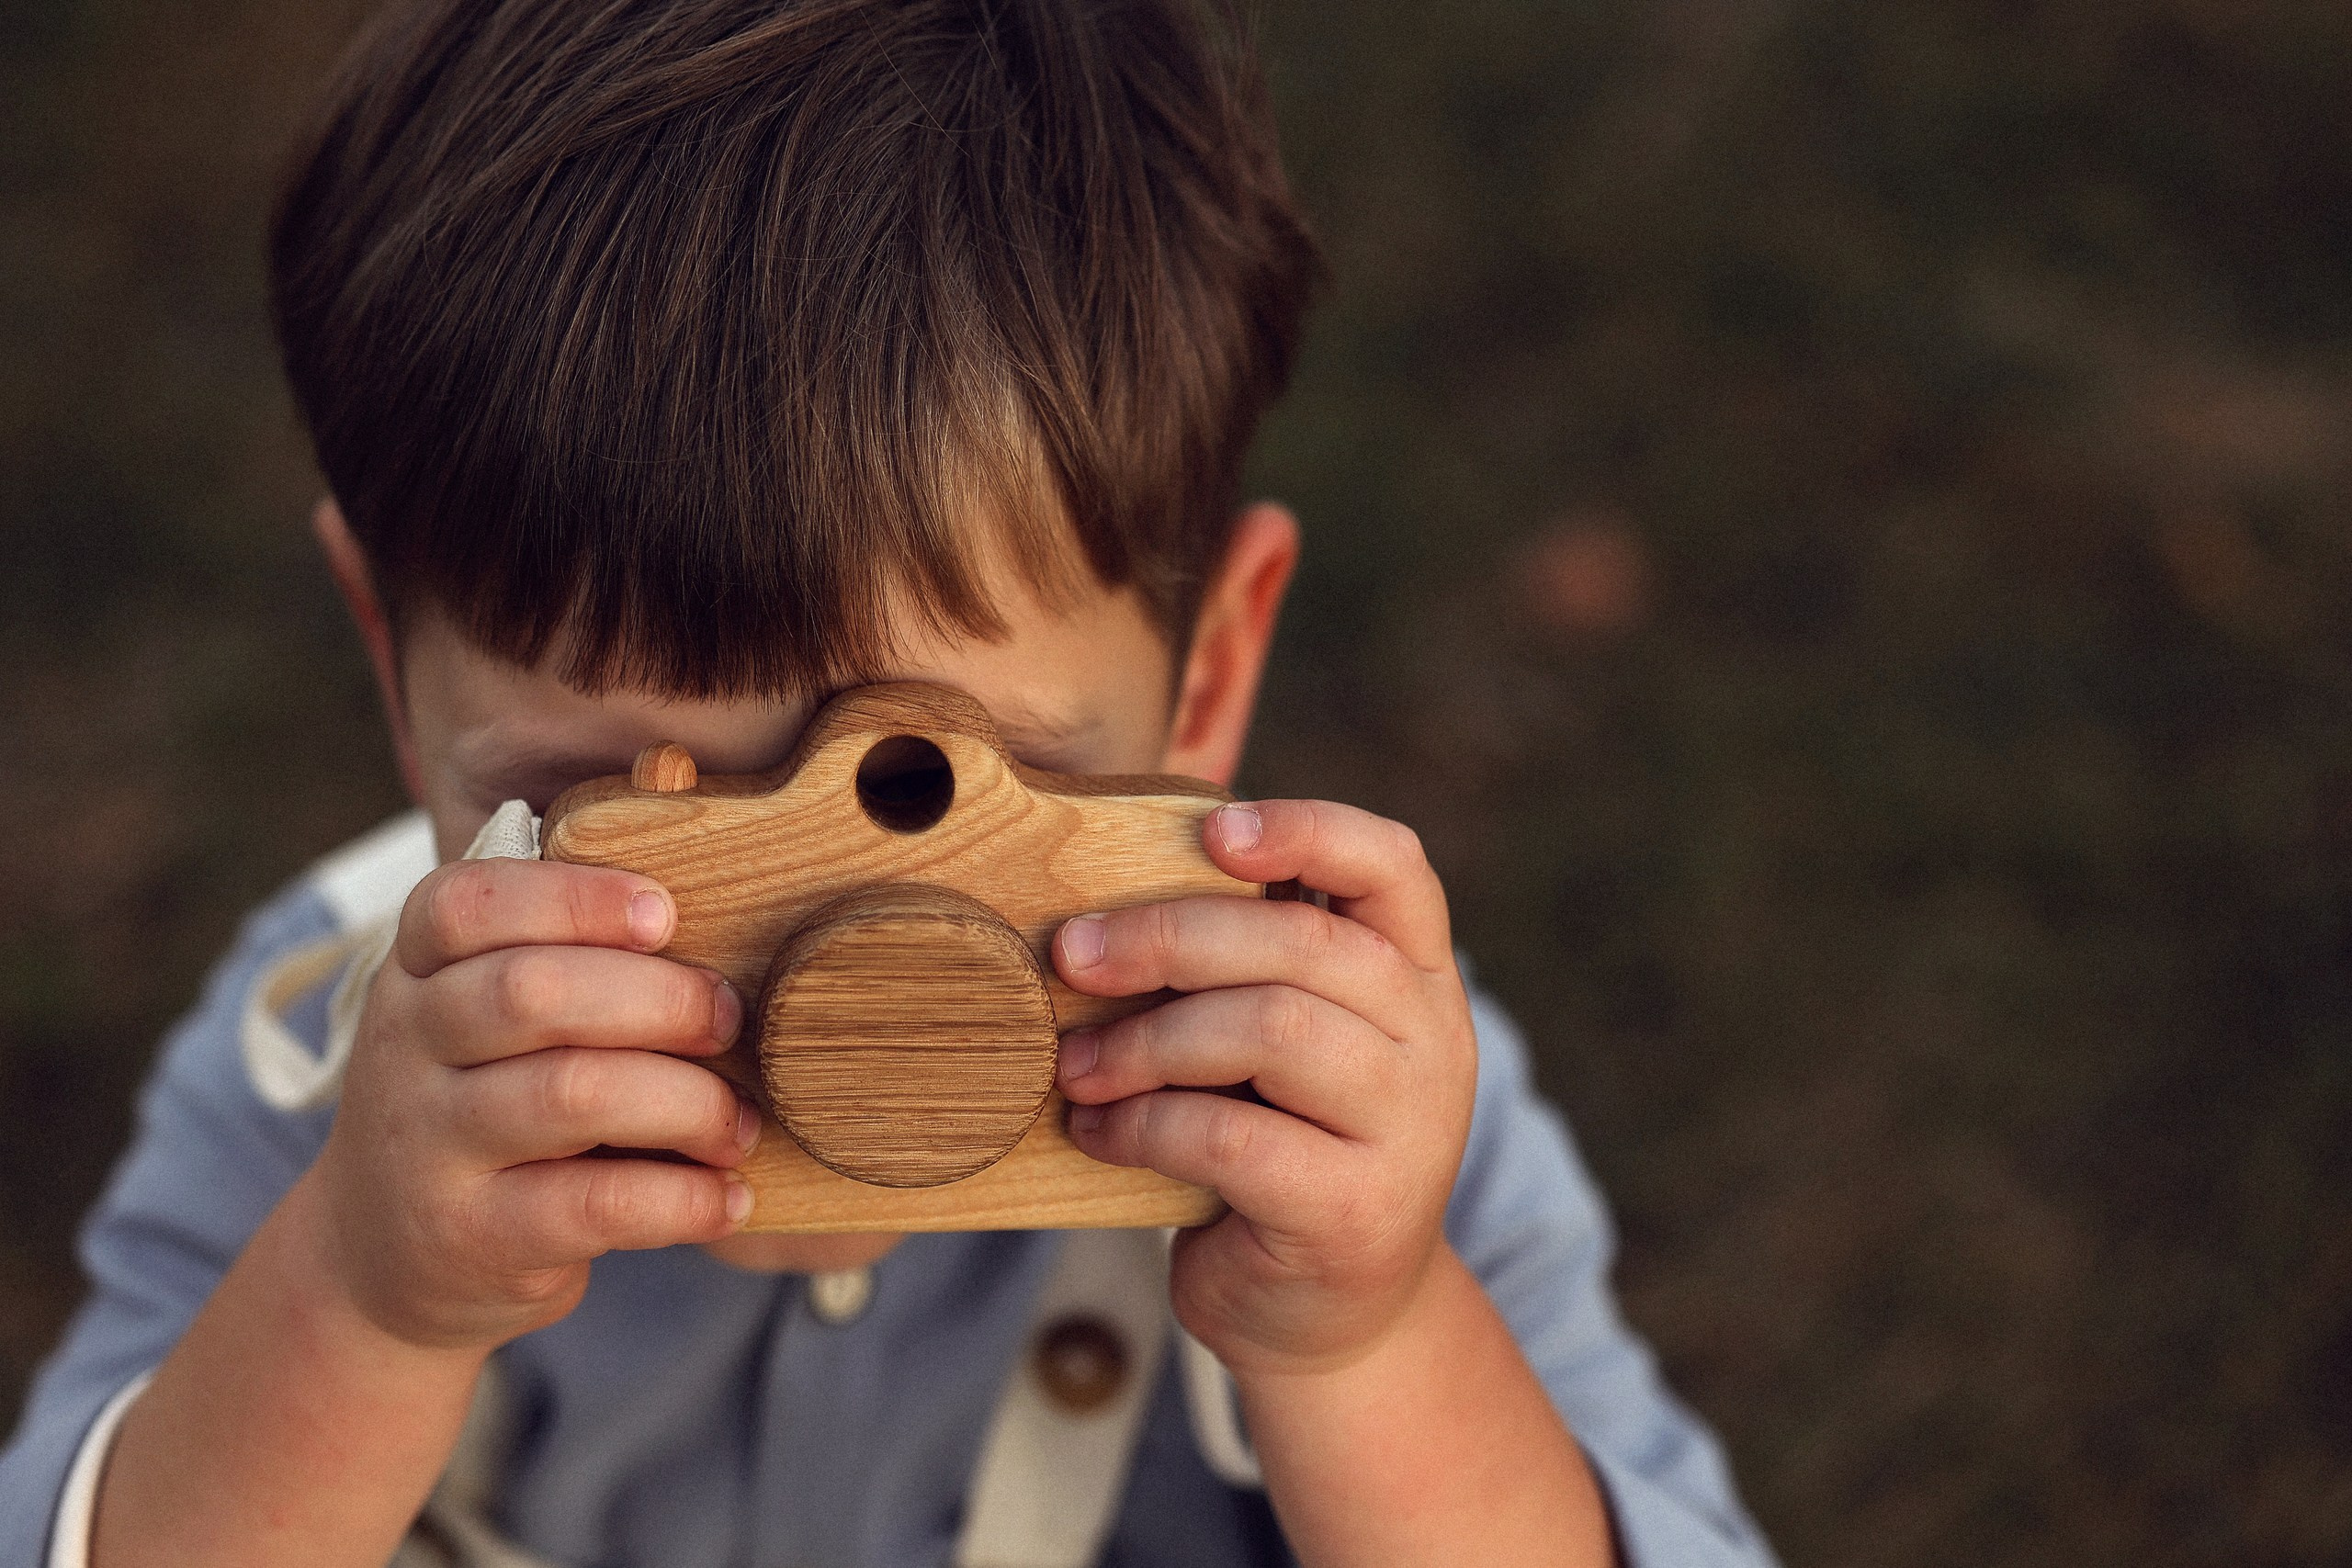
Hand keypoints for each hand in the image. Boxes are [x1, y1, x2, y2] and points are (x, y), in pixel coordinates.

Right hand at [312, 859, 757, 1349]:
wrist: (377, 1257)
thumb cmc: (479, 1107)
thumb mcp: (483, 1024)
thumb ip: (561, 969)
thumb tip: (720, 939)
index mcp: (415, 973)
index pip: (466, 905)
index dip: (574, 897)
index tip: (663, 914)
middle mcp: (405, 1049)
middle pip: (532, 992)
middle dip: (660, 998)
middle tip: (728, 1021)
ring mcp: (428, 1147)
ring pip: (573, 1094)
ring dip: (688, 1103)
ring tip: (737, 1125)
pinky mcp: (470, 1237)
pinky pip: (595, 1203)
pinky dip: (683, 1198)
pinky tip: (729, 1198)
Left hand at [1052, 800, 1477, 1375]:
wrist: (1327, 1317)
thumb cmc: (1280, 1150)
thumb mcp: (1283, 1047)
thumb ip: (1249, 972)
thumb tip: (1106, 909)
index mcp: (1418, 975)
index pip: (1390, 864)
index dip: (1305, 828)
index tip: (1212, 829)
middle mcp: (1434, 1041)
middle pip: (1302, 943)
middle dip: (1166, 937)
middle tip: (1072, 954)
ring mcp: (1409, 1129)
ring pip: (1269, 1030)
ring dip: (1146, 1040)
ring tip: (1078, 1065)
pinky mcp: (1356, 1211)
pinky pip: (1228, 1136)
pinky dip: (1143, 1125)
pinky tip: (1098, 1133)